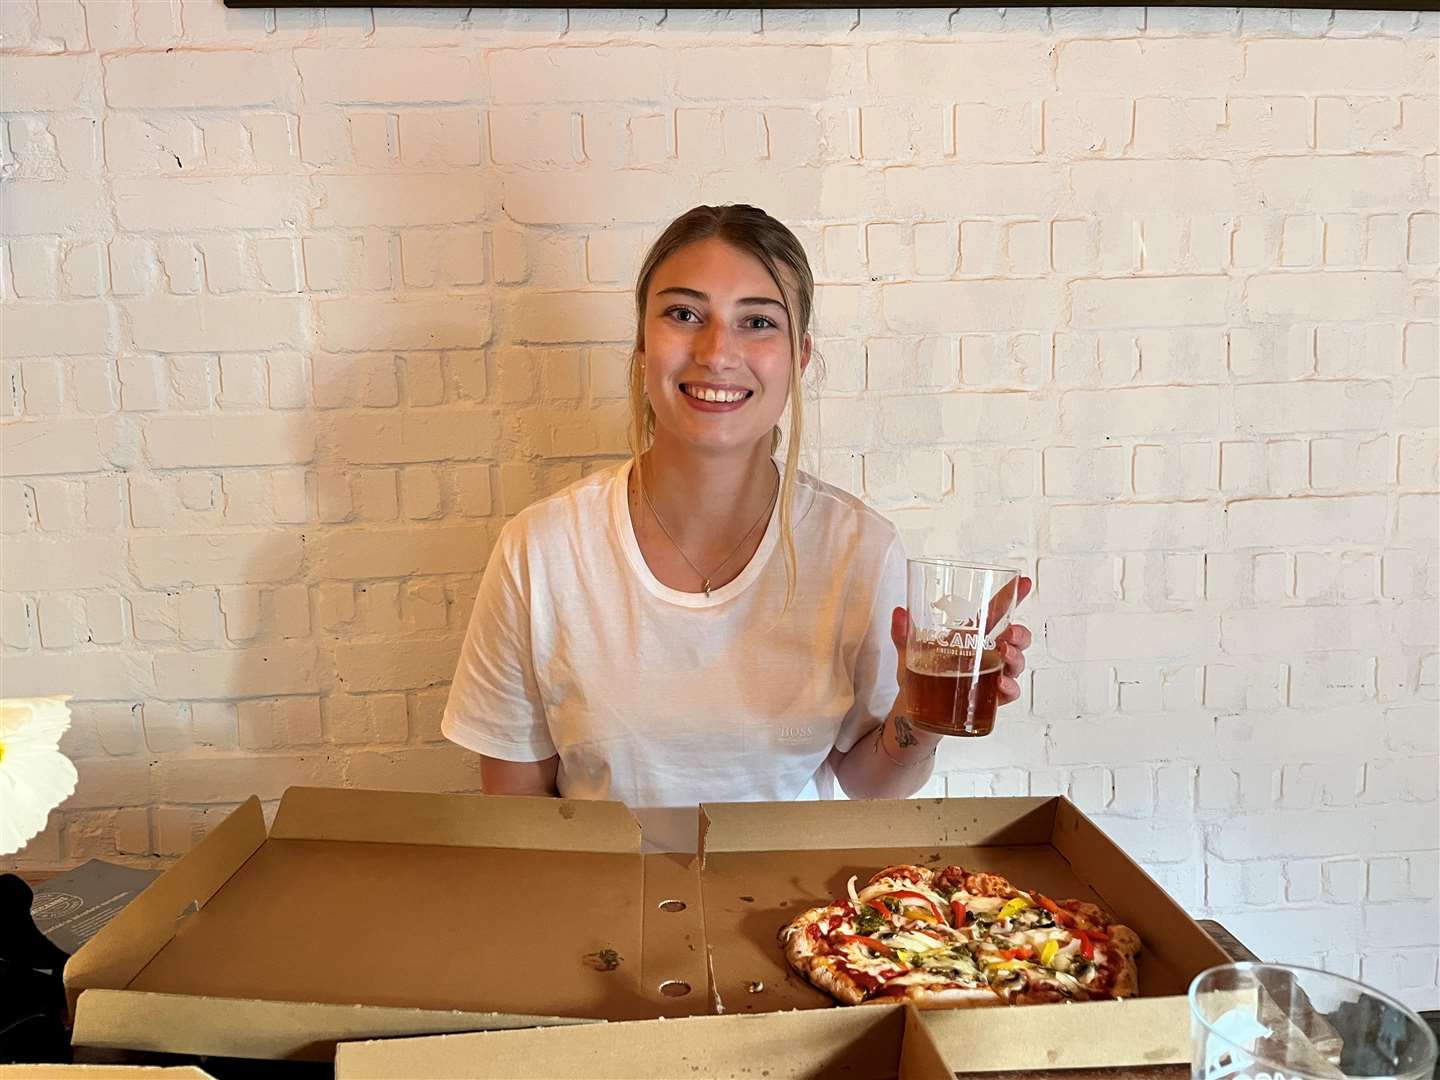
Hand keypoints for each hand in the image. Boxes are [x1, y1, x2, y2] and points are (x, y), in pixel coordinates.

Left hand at [891, 575, 1033, 707]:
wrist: (913, 713)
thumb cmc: (918, 678)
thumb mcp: (908, 653)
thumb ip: (902, 633)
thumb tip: (899, 612)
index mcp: (969, 636)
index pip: (995, 612)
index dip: (1010, 596)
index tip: (1024, 582)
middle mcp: (984, 654)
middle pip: (1014, 638)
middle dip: (1020, 634)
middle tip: (1011, 634)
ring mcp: (988, 676)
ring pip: (1015, 663)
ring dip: (1017, 658)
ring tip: (1006, 655)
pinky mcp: (987, 699)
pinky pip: (1008, 693)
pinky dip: (1009, 688)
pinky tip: (1001, 685)